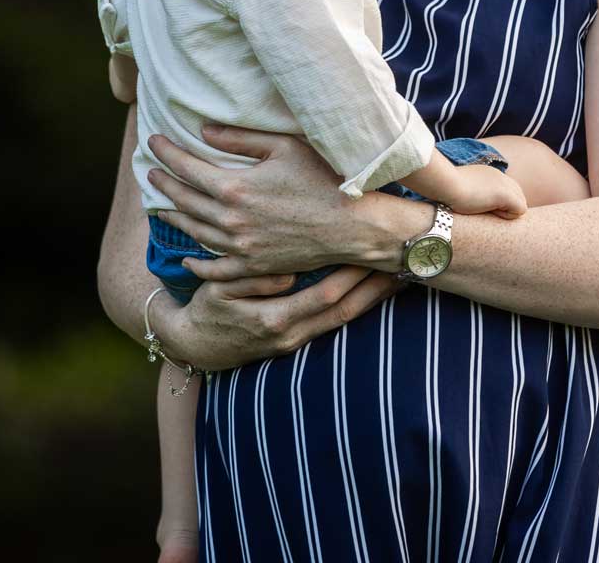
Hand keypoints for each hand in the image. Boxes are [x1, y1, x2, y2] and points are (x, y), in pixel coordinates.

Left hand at [146, 124, 419, 277]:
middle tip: (150, 172)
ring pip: (196, 232)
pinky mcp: (256, 266)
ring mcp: (242, 247)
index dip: (167, 154)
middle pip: (186, 200)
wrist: (354, 225)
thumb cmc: (325, 178)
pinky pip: (216, 268)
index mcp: (236, 187)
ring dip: (174, 217)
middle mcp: (231, 220)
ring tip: (161, 206)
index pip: (188, 168)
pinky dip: (197, 263)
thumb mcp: (285, 146)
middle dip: (164, 184)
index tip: (153, 141)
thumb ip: (240, 139)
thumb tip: (203, 131)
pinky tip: (186, 258)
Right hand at [167, 266, 398, 369]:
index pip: (327, 295)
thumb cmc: (204, 310)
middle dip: (377, 288)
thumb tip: (289, 275)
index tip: (374, 251)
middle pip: (346, 310)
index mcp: (274, 320)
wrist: (193, 346)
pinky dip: (357, 305)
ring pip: (345, 318)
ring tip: (400, 274)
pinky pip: (334, 322)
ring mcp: (297, 342)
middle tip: (405, 264)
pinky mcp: (297, 341)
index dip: (354, 275)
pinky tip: (374, 290)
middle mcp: (292, 335)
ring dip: (373, 298)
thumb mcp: (218, 290)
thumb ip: (252, 281)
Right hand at [431, 162, 527, 219]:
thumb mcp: (458, 188)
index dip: (502, 204)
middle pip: (519, 196)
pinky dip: (507, 216)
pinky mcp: (505, 194)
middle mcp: (500, 176)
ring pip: (521, 204)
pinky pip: (520, 210)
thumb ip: (468, 193)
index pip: (509, 190)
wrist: (444, 184)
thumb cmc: (445, 189)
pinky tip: (489, 212)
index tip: (484, 208)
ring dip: (507, 212)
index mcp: (489, 174)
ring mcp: (504, 184)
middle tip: (487, 214)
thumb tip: (465, 202)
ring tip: (486, 212)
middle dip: (508, 208)